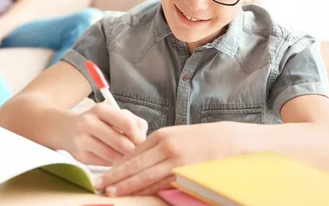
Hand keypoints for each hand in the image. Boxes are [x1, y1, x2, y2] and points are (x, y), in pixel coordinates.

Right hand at [64, 103, 147, 166]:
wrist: (67, 129)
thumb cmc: (98, 121)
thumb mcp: (113, 114)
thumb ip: (132, 122)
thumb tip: (144, 141)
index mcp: (100, 109)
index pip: (127, 123)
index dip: (139, 136)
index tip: (143, 142)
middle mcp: (89, 122)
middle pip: (120, 142)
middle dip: (133, 151)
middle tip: (139, 155)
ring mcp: (82, 140)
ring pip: (112, 155)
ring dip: (124, 160)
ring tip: (129, 159)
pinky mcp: (80, 156)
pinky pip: (104, 163)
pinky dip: (113, 164)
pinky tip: (116, 161)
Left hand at [97, 121, 246, 195]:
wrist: (231, 140)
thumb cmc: (204, 138)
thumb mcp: (178, 136)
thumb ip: (160, 146)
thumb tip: (140, 157)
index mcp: (162, 135)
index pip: (133, 151)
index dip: (117, 163)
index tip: (105, 172)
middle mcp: (165, 146)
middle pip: (134, 163)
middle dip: (114, 175)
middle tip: (98, 184)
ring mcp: (175, 160)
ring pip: (145, 175)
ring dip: (126, 185)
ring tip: (111, 191)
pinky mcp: (185, 173)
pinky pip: (161, 183)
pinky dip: (147, 189)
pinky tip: (136, 193)